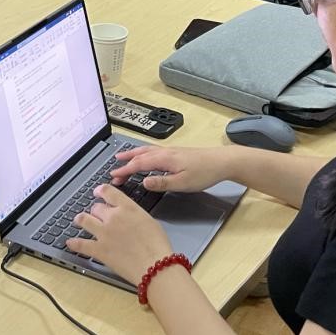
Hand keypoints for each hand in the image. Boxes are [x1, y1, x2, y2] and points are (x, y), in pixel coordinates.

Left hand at [66, 184, 171, 285]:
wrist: (154, 266)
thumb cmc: (157, 245)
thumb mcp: (148, 220)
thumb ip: (134, 214)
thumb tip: (127, 216)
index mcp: (127, 207)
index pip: (108, 192)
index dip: (100, 191)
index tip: (97, 192)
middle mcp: (113, 217)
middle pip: (96, 207)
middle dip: (96, 211)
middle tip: (97, 215)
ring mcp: (104, 233)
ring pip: (84, 220)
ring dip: (81, 219)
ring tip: (78, 220)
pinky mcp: (99, 250)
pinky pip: (81, 244)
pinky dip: (74, 244)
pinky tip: (70, 243)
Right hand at [109, 145, 232, 193]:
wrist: (222, 161)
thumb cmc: (204, 173)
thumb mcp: (183, 183)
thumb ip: (162, 183)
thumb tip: (143, 182)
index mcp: (164, 159)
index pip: (139, 164)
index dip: (125, 170)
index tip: (113, 176)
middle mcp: (165, 152)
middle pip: (140, 155)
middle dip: (125, 163)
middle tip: (114, 171)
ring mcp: (171, 151)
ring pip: (146, 151)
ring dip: (133, 154)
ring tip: (122, 157)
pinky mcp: (176, 152)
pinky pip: (153, 150)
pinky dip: (143, 152)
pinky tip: (145, 156)